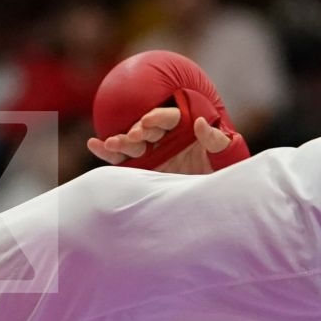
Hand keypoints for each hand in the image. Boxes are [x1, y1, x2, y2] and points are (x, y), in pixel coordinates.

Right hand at [86, 106, 232, 174]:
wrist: (213, 202)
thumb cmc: (222, 176)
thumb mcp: (226, 158)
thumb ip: (215, 140)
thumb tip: (200, 122)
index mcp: (185, 130)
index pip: (169, 118)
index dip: (159, 118)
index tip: (149, 122)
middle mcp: (166, 140)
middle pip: (147, 129)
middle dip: (138, 131)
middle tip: (133, 138)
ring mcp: (152, 155)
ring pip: (131, 143)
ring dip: (120, 141)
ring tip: (110, 143)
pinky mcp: (140, 170)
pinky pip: (121, 160)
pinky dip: (107, 153)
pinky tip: (93, 144)